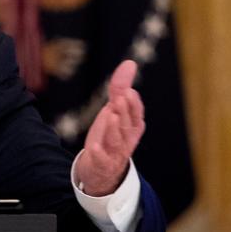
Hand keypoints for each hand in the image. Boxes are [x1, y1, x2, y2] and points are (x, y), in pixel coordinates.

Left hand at [75, 60, 144, 195]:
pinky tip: (94, 147)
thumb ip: (120, 88)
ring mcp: (114, 153)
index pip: (136, 115)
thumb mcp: (114, 110)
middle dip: (124, 112)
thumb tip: (130, 63)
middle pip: (127, 126)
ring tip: (111, 115)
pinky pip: (102, 161)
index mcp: (132, 127)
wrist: (100, 168)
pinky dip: (99, 154)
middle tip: (119, 98)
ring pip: (116, 142)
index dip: (133, 105)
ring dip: (114, 129)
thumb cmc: (110, 135)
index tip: (128, 92)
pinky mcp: (101, 165)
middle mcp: (126, 140)